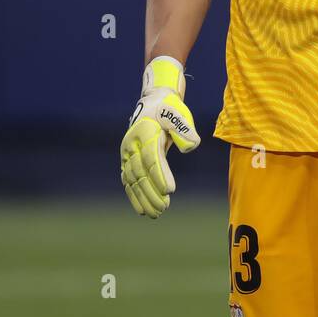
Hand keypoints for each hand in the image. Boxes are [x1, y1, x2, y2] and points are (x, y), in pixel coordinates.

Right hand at [120, 56, 200, 218]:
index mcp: (145, 130)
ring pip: (133, 179)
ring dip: (144, 198)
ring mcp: (127, 153)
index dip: (160, 174)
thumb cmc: (170, 109)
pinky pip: (128, 181)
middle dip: (152, 191)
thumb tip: (190, 145)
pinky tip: (143, 211)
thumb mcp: (179, 113)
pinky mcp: (126, 161)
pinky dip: (134, 197)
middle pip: (141, 171)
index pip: (151, 156)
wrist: (154, 103)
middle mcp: (132, 143)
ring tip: (157, 213)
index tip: (170, 190)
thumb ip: (184, 128)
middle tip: (165, 207)